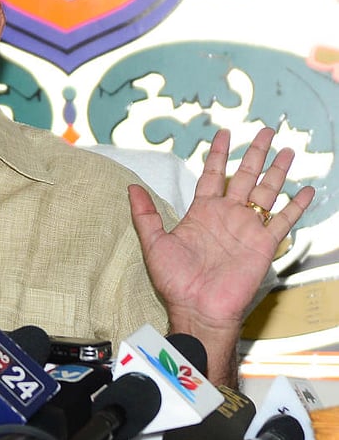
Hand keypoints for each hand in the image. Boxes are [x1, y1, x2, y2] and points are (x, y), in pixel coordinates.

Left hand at [128, 127, 313, 383]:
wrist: (197, 309)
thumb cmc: (175, 281)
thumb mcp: (153, 242)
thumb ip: (144, 214)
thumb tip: (131, 187)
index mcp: (203, 211)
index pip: (213, 173)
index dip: (218, 153)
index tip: (223, 132)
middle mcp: (228, 215)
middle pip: (245, 176)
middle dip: (255, 153)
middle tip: (266, 130)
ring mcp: (247, 228)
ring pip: (266, 192)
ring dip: (277, 171)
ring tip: (288, 151)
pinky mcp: (263, 245)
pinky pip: (283, 221)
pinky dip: (296, 206)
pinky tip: (308, 190)